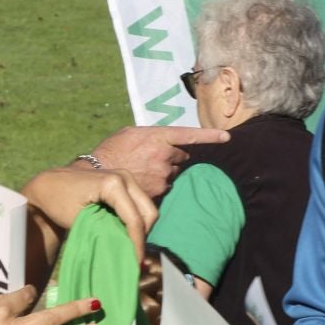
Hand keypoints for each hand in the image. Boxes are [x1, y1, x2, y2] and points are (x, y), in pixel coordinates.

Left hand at [23, 166, 156, 260]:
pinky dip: (135, 221)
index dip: (137, 244)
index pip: (134, 219)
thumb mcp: (81, 222)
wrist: (49, 186)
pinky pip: (139, 205)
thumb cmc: (58, 204)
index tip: (136, 264)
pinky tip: (125, 236)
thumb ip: (107, 233)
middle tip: (133, 257)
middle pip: (149, 212)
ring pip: (147, 209)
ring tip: (128, 248)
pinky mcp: (124, 182)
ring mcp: (126, 178)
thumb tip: (126, 252)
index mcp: (113, 184)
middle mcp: (124, 177)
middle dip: (143, 236)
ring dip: (141, 229)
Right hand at [83, 125, 229, 198]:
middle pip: (182, 157)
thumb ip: (152, 135)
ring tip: (143, 172)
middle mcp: (164, 155)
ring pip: (174, 173)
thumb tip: (165, 140)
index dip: (210, 136)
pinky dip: (158, 186)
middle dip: (172, 158)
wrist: (96, 174)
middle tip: (151, 159)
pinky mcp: (158, 191)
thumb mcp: (131, 133)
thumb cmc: (112, 150)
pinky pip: (166, 187)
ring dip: (164, 172)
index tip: (227, 137)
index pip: (190, 135)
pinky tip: (143, 183)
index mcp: (158, 137)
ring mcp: (162, 174)